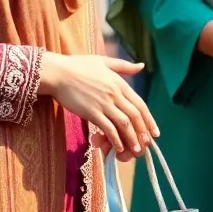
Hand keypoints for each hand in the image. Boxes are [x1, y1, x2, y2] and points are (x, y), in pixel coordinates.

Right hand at [39, 54, 157, 157]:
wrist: (57, 72)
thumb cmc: (78, 66)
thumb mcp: (104, 62)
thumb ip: (124, 66)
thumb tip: (142, 66)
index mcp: (120, 83)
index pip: (140, 104)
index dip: (149, 119)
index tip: (154, 131)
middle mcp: (115, 94)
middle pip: (135, 115)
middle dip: (143, 131)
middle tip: (147, 144)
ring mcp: (103, 103)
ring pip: (124, 123)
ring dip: (132, 138)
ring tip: (136, 150)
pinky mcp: (91, 112)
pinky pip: (107, 128)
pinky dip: (115, 139)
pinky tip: (118, 147)